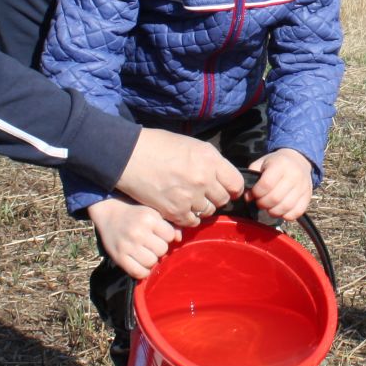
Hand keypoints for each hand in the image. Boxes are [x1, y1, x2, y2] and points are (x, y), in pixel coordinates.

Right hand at [88, 197, 180, 279]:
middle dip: (159, 248)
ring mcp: (128, 246)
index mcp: (149, 218)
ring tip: (145, 252)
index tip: (159, 234)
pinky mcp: (119, 257)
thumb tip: (178, 239)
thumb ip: (169, 224)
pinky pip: (138, 272)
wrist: (109, 212)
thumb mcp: (153, 211)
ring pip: (152, 262)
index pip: (170, 236)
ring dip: (151, 259)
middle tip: (151, 244)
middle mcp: (138, 232)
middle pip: (162, 250)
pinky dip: (142, 271)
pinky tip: (141, 263)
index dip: (166, 236)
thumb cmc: (136, 212)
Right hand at [114, 127, 243, 224]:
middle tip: (204, 193)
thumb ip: (211, 161)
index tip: (227, 188)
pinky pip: (192, 221)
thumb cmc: (159, 145)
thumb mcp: (192, 145)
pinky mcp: (174, 210)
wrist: (129, 156)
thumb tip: (223, 176)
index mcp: (210, 159)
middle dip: (216, 197)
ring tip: (190, 199)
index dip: (232, 187)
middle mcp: (203, 179)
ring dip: (202, 207)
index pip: (236, 183)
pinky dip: (189, 217)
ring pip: (208, 211)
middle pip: (223, 199)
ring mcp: (189, 196)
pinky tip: (181, 208)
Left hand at [247, 149, 314, 221]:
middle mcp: (294, 175)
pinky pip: (296, 213)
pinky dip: (285, 215)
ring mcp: (303, 187)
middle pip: (275, 198)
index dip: (256, 193)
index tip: (254, 193)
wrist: (298, 160)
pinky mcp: (308, 196)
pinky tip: (280, 210)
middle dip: (263, 204)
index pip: (266, 184)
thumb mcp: (261, 163)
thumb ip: (252, 178)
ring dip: (273, 212)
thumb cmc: (276, 163)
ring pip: (285, 207)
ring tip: (269, 207)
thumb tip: (248, 197)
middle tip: (260, 202)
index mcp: (281, 164)